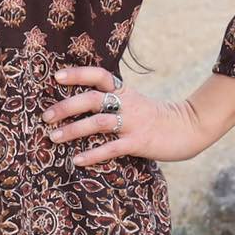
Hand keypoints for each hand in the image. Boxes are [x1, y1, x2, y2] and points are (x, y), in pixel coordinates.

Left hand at [41, 64, 211, 166]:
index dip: (78, 74)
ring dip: (74, 130)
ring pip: (98, 123)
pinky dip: (92, 154)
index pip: (100, 76)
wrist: (188, 128)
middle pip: (93, 99)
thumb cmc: (155, 117)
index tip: (56, 76)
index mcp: (125, 92)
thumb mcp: (134, 102)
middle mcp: (127, 104)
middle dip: (66, 106)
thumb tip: (81, 103)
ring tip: (54, 137)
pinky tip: (77, 160)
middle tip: (46, 116)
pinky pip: (112, 148)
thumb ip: (113, 100)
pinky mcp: (139, 142)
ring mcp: (133, 123)